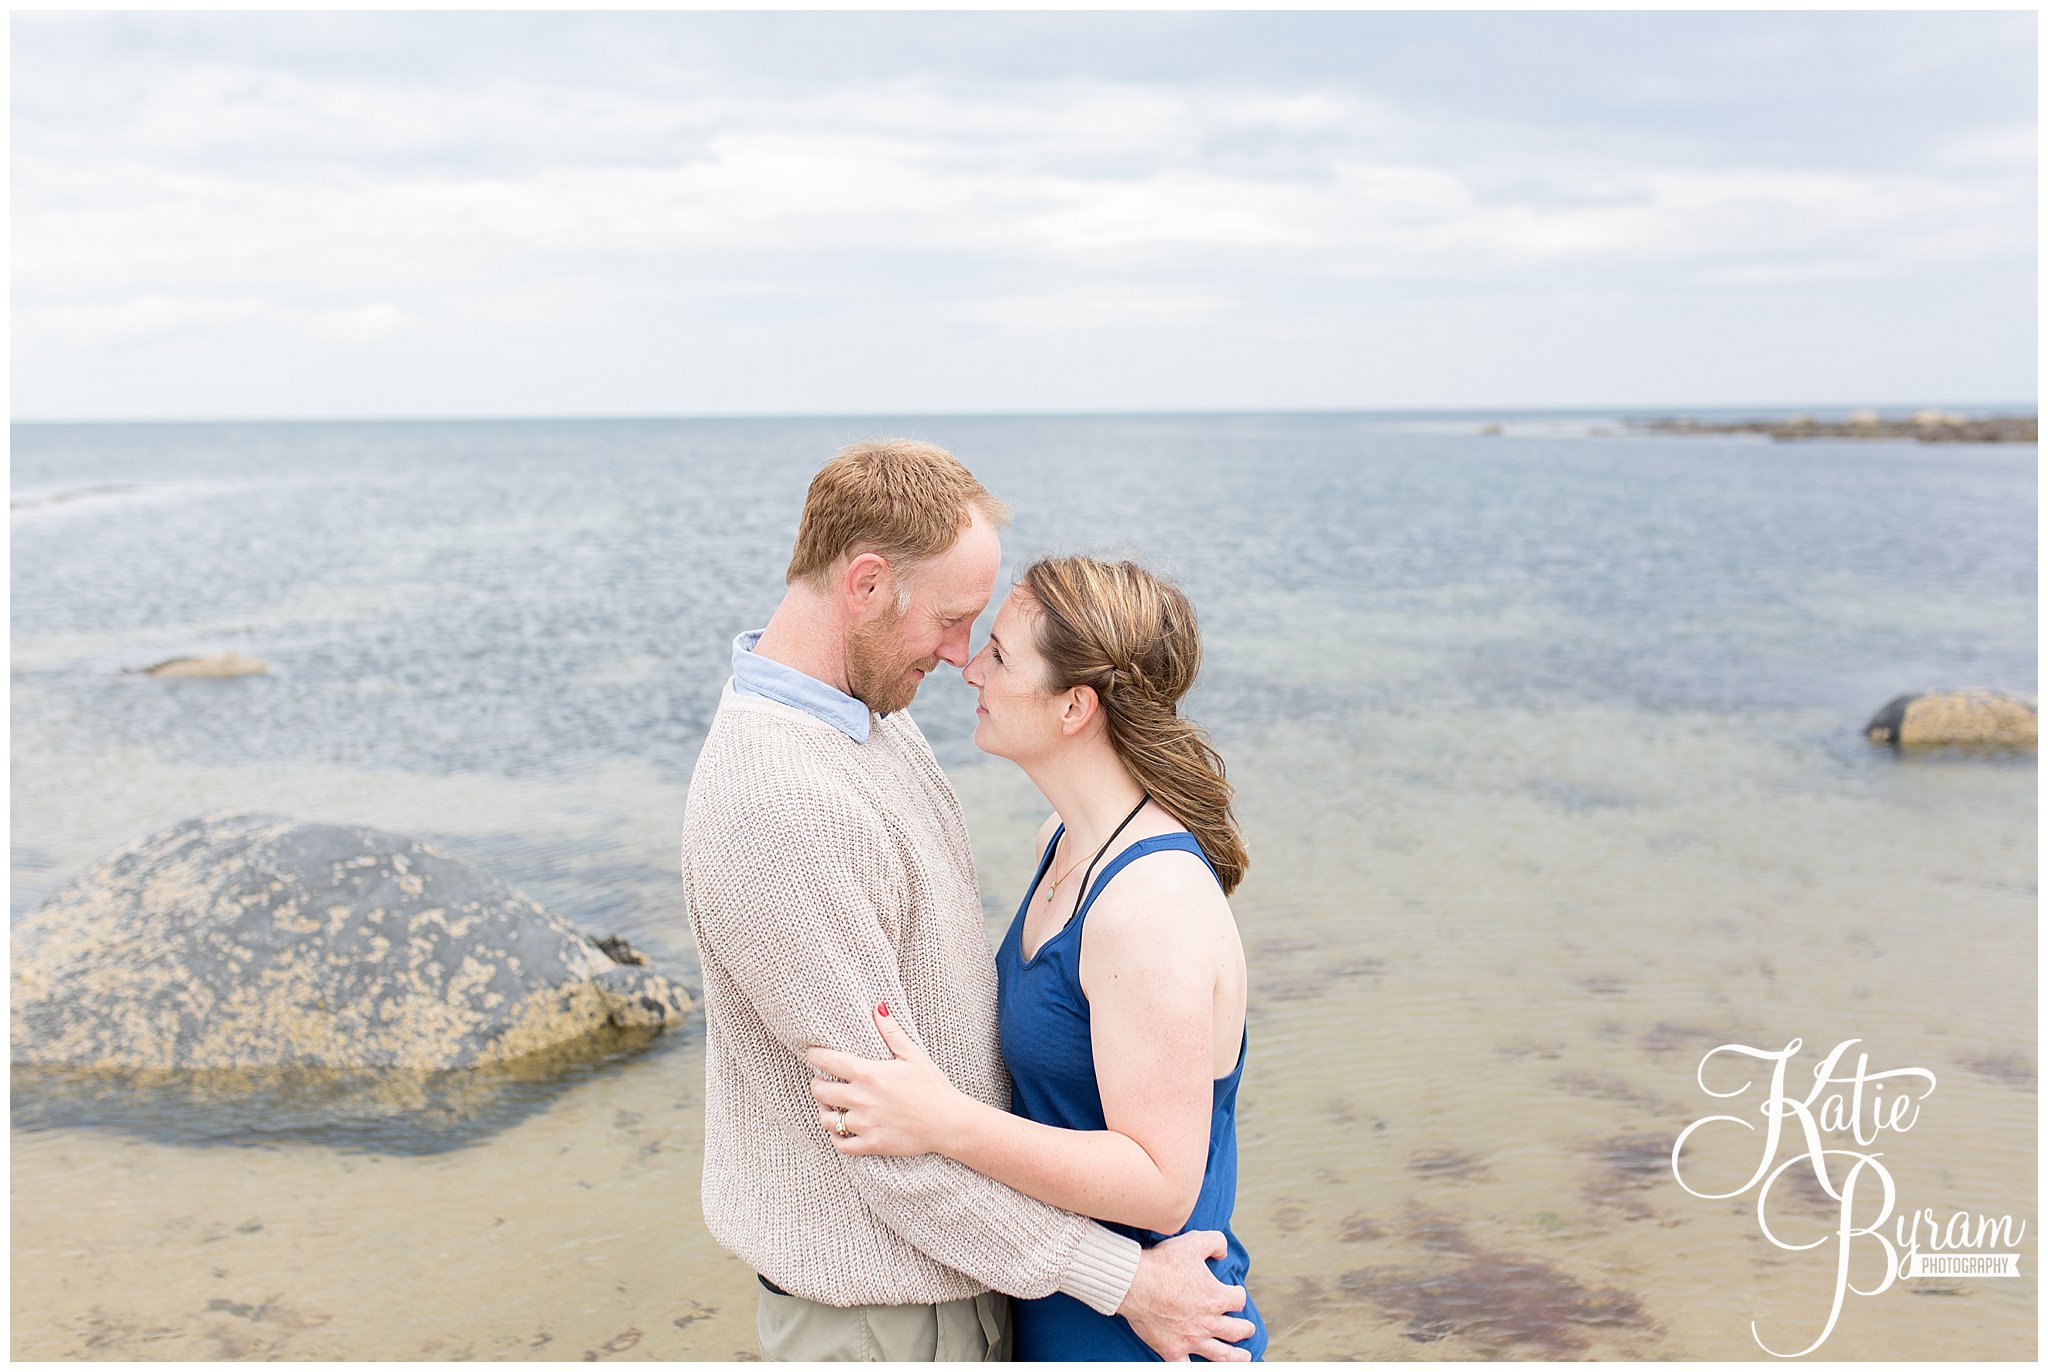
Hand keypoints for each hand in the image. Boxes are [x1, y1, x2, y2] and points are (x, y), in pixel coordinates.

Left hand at [805, 1005, 965, 1157]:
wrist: (949, 1123)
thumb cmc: (933, 1086)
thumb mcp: (913, 1055)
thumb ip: (891, 1032)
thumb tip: (878, 1007)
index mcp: (870, 1074)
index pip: (828, 1061)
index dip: (815, 1056)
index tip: (813, 1054)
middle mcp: (862, 1099)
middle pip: (820, 1091)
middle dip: (818, 1084)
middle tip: (822, 1082)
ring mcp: (865, 1124)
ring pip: (826, 1119)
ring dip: (825, 1111)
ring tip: (831, 1107)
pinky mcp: (871, 1144)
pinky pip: (840, 1144)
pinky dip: (837, 1137)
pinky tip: (842, 1129)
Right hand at [1118, 1230, 1255, 1362]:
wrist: (1135, 1284)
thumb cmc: (1164, 1263)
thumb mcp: (1194, 1242)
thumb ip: (1215, 1243)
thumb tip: (1223, 1253)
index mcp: (1217, 1298)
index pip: (1238, 1299)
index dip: (1237, 1295)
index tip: (1234, 1294)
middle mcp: (1209, 1322)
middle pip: (1236, 1330)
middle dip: (1244, 1329)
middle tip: (1247, 1329)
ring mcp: (1191, 1339)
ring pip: (1221, 1355)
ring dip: (1236, 1357)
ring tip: (1244, 1357)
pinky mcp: (1172, 1350)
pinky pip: (1187, 1367)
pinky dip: (1194, 1369)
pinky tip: (1201, 1369)